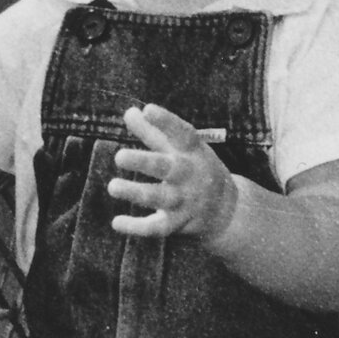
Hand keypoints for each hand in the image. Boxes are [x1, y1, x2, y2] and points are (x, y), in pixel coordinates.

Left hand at [109, 103, 239, 238]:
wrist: (226, 210)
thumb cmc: (195, 170)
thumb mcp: (181, 150)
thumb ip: (154, 132)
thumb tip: (130, 111)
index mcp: (192, 153)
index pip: (183, 134)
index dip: (167, 122)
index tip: (149, 109)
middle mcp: (190, 176)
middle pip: (167, 168)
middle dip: (144, 163)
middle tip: (119, 157)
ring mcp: (184, 201)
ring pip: (159, 198)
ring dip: (135, 193)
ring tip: (112, 187)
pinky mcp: (177, 223)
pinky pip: (156, 228)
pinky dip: (136, 227)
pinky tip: (116, 223)